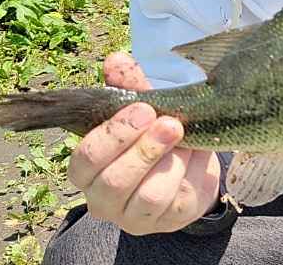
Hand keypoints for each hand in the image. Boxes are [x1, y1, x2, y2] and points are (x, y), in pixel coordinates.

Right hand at [67, 52, 220, 234]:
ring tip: (186, 137)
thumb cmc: (153, 134)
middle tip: (170, 123)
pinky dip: (191, 173)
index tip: (143, 109)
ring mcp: (133, 216)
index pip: (85, 159)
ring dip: (171, 161)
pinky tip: (196, 154)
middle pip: (114, 182)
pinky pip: (177, 202)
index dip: (113, 135)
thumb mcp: (142, 108)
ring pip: (148, 195)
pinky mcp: (166, 222)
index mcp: (87, 169)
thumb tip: (116, 60)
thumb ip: (128, 86)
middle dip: (144, 150)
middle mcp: (103, 199)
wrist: (188, 164)